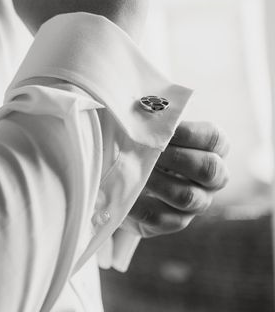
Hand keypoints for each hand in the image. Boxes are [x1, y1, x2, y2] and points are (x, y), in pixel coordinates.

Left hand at [123, 121, 229, 237]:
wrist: (126, 179)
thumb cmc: (142, 145)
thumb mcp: (148, 131)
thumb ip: (150, 123)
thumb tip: (139, 118)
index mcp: (211, 149)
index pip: (214, 139)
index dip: (190, 133)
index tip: (164, 131)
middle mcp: (212, 178)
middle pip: (210, 170)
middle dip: (176, 159)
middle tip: (147, 153)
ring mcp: (197, 203)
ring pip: (189, 197)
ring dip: (158, 183)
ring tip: (133, 172)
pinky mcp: (175, 221)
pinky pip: (164, 219)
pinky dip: (142, 207)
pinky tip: (126, 196)